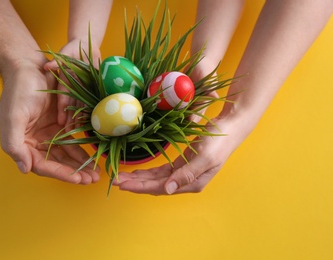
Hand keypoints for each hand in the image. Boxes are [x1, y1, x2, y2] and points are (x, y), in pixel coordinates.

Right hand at [0, 60, 99, 183]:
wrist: (28, 66)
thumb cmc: (19, 90)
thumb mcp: (12, 116)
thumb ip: (14, 144)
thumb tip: (24, 168)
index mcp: (22, 143)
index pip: (42, 165)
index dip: (61, 174)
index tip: (78, 179)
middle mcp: (35, 142)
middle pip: (57, 163)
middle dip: (75, 173)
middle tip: (92, 179)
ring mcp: (49, 134)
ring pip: (67, 155)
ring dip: (81, 164)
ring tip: (96, 173)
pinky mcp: (60, 124)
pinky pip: (73, 141)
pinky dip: (82, 150)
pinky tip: (94, 157)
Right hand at [44, 39, 101, 127]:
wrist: (87, 46)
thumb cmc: (74, 48)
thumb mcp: (67, 51)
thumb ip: (59, 59)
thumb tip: (47, 66)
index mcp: (65, 80)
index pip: (63, 96)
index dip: (62, 108)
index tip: (60, 120)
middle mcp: (73, 87)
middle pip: (71, 104)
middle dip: (70, 118)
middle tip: (69, 131)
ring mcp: (82, 89)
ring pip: (81, 106)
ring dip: (79, 118)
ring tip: (78, 130)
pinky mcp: (92, 88)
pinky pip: (91, 101)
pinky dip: (91, 110)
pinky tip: (92, 122)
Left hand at [113, 62, 247, 194]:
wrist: (230, 127)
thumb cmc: (219, 142)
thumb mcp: (204, 158)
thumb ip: (186, 174)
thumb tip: (167, 189)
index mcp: (191, 183)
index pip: (160, 188)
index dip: (140, 187)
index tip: (122, 184)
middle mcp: (185, 181)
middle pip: (155, 185)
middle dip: (135, 183)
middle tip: (115, 180)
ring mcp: (183, 172)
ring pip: (156, 178)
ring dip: (139, 178)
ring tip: (121, 176)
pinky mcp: (181, 163)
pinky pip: (160, 170)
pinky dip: (148, 171)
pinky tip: (137, 171)